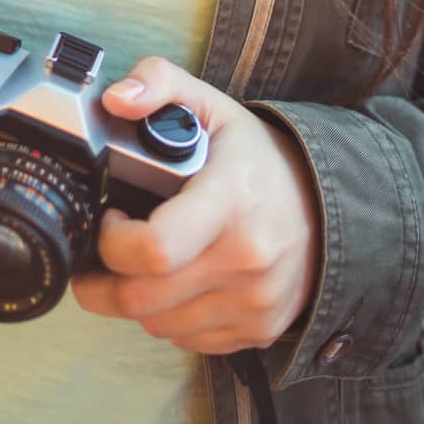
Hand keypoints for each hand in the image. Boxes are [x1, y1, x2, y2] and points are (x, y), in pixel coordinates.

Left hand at [70, 56, 321, 353]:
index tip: (112, 216)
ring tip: (139, 264)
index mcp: (230, 200)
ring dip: (136, 299)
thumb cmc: (257, 158)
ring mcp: (254, 302)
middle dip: (102, 283)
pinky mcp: (257, 329)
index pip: (153, 248)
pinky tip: (175, 282)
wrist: (326, 204)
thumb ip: (159, 82)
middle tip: (98, 256)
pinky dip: (169, 318)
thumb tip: (115, 99)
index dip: (112, 240)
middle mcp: (245, 259)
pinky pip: (187, 340)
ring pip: (158, 324)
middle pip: (142, 299)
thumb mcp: (211, 104)